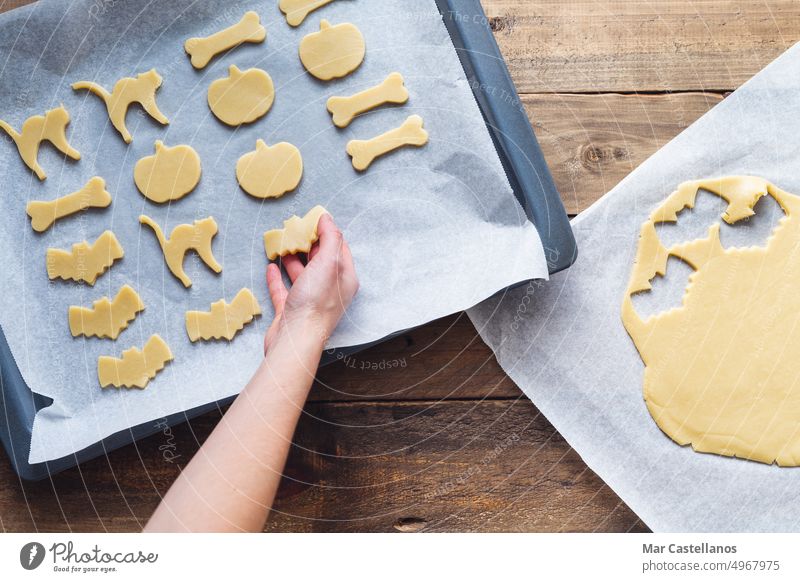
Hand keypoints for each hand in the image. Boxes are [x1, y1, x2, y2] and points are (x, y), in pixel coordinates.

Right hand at [264, 214, 358, 354]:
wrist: (296, 340)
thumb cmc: (315, 303)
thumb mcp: (328, 263)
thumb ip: (330, 239)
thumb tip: (327, 218)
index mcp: (344, 278)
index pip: (339, 249)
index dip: (327, 232)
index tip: (313, 220)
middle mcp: (329, 290)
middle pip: (320, 261)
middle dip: (308, 244)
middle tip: (294, 229)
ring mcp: (310, 301)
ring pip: (302, 274)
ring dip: (292, 259)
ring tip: (282, 244)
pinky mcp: (291, 311)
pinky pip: (284, 289)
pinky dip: (278, 277)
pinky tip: (271, 266)